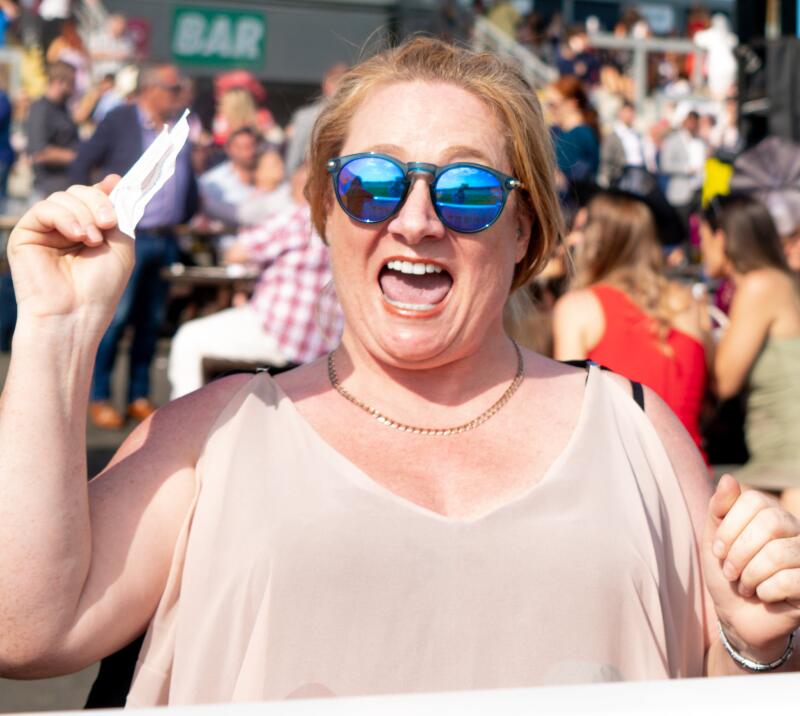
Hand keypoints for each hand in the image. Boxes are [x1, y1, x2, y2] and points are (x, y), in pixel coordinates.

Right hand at [7, 176, 132, 331]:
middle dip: (98, 203)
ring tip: (93, 240)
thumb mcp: (121, 246)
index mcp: (89, 231)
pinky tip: (78, 235)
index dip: (103, 189)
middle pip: (80, 193)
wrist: (77, 313)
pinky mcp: (26, 234)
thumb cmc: (101, 287)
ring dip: (84, 214)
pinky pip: (45, 209)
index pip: (92, 198)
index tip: (116, 182)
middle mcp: (66, 228)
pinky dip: (66, 217)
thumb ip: (117, 215)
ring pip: (64, 197)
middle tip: (108, 224)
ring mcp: (46, 230)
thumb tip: (112, 180)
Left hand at [704, 475, 799, 661]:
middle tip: (730, 571)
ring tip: (744, 585)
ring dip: (750, 575)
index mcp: (770, 514)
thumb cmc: (726, 573)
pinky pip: (790, 580)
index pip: (754, 500)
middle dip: (739, 552)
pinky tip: (763, 596)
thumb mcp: (714, 538)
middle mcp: (794, 530)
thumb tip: (728, 477)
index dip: (730, 526)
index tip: (717, 550)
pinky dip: (765, 591)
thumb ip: (719, 508)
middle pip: (769, 523)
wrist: (737, 616)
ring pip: (778, 553)